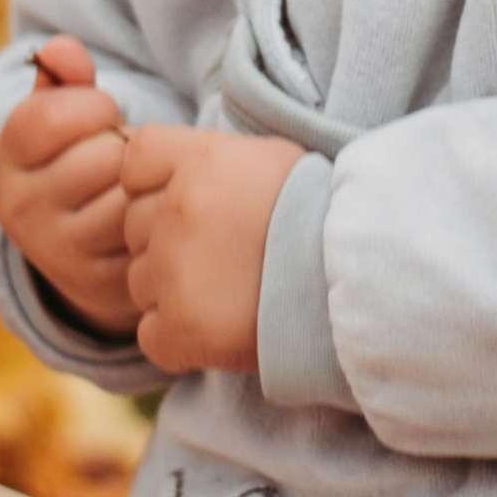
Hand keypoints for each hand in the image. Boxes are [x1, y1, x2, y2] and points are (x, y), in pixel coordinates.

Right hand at [0, 37, 136, 334]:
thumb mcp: (59, 114)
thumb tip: (61, 48)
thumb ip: (64, 75)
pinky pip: (148, 234)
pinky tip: (145, 217)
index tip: (98, 118)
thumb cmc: (76, 159)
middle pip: (101, 157)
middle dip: (123, 145)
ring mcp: (57, 252)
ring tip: (130, 185)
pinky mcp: (100, 281)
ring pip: (128, 195)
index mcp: (3, 160)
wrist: (80, 246)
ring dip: (143, 182)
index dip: (93, 106)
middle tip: (118, 157)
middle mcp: (19, 210)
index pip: (53, 115)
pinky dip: (156, 217)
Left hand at [121, 124, 303, 375]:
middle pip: (133, 226)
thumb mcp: (268, 159)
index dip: (153, 183)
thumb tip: (169, 166)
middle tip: (224, 254)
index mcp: (200, 160)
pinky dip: (177, 338)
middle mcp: (179, 209)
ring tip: (230, 291)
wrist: (363, 278)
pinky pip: (150, 334)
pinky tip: (220, 327)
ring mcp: (175, 272)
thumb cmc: (318, 214)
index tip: (193, 200)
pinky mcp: (181, 329)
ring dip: (172, 290)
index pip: (134, 161)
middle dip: (166, 240)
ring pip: (138, 281)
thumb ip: (208, 158)